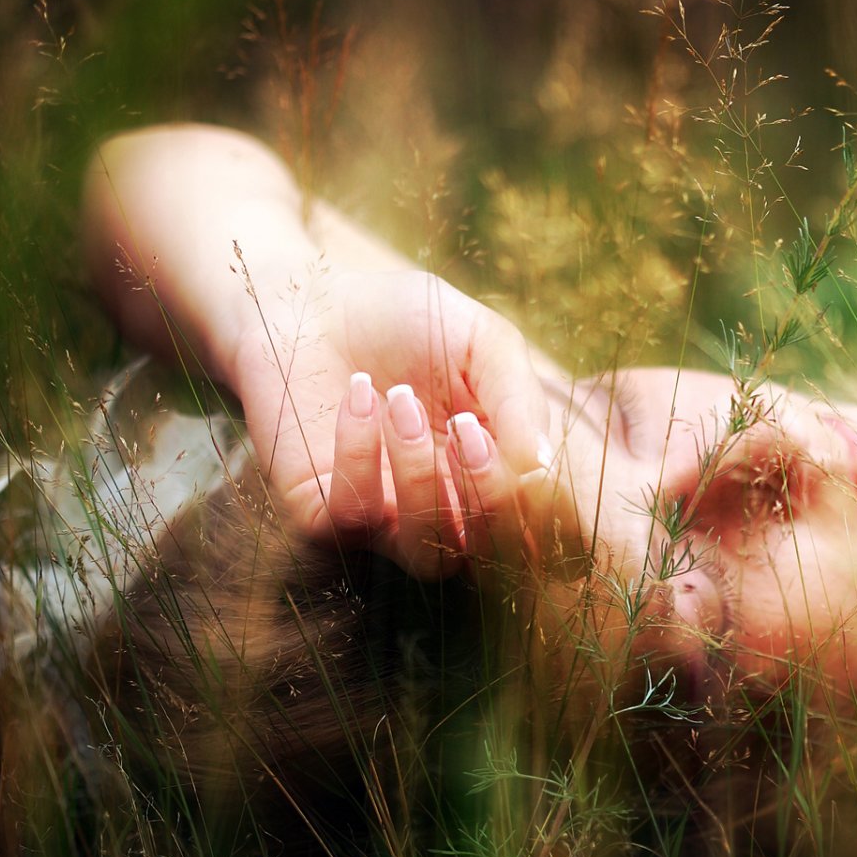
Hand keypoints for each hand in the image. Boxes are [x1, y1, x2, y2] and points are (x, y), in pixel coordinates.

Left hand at [227, 268, 553, 576]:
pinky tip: (358, 395)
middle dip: (489, 499)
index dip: (542, 509)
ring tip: (402, 399)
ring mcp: (387, 518)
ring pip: (427, 553)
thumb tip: (543, 470)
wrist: (313, 300)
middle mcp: (448, 509)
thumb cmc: (408, 323)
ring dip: (422, 479)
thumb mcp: (483, 343)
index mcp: (495, 473)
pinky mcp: (322, 513)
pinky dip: (360, 455)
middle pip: (489, 556)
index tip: (521, 451)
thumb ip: (518, 401)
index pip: (536, 528)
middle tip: (465, 430)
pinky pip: (354, 517)